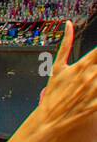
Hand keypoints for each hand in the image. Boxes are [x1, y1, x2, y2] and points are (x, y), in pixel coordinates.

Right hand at [33, 22, 96, 138]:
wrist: (50, 118)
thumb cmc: (53, 92)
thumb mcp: (57, 67)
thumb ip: (66, 44)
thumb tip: (68, 23)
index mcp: (81, 66)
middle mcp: (90, 77)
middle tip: (94, 70)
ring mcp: (94, 92)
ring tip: (93, 78)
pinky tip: (96, 87)